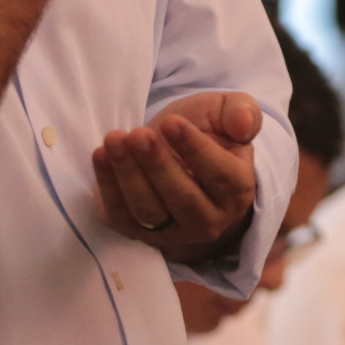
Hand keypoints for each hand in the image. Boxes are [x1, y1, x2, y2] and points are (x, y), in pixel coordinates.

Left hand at [93, 89, 260, 260]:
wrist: (176, 154)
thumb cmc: (205, 131)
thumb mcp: (224, 112)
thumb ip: (240, 112)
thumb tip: (243, 125)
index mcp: (238, 189)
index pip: (219, 175)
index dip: (195, 150)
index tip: (171, 123)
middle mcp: (210, 219)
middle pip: (183, 199)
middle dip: (158, 165)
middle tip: (139, 134)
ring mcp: (172, 231)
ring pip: (149, 210)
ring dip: (129, 174)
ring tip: (115, 139)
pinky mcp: (139, 233)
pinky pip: (121, 215)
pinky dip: (108, 186)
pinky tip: (100, 155)